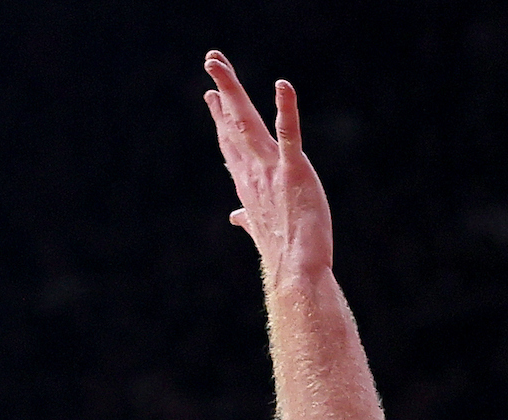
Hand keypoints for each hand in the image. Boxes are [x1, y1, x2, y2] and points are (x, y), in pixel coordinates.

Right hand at [203, 52, 331, 285]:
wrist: (296, 271)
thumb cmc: (283, 252)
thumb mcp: (261, 228)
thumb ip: (248, 218)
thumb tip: (236, 218)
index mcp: (247, 182)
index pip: (230, 143)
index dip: (220, 117)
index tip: (211, 95)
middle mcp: (253, 171)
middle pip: (232, 123)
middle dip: (222, 90)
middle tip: (211, 59)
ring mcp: (271, 169)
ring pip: (247, 121)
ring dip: (231, 89)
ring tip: (217, 63)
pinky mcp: (294, 171)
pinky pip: (289, 134)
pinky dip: (286, 108)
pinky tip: (282, 85)